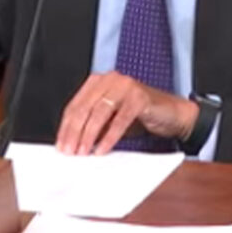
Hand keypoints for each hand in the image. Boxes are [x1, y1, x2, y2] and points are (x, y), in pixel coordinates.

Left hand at [55, 71, 198, 154]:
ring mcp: (124, 86)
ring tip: (84, 152)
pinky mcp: (139, 97)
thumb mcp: (110, 120)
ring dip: (89, 135)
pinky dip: (109, 137)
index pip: (75, 105)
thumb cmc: (138, 115)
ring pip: (99, 112)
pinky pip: (120, 120)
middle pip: (84, 108)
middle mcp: (109, 79)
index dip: (66, 127)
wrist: (171, 113)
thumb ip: (93, 125)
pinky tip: (103, 149)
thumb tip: (71, 143)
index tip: (61, 146)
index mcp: (98, 82)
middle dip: (75, 132)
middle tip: (70, 152)